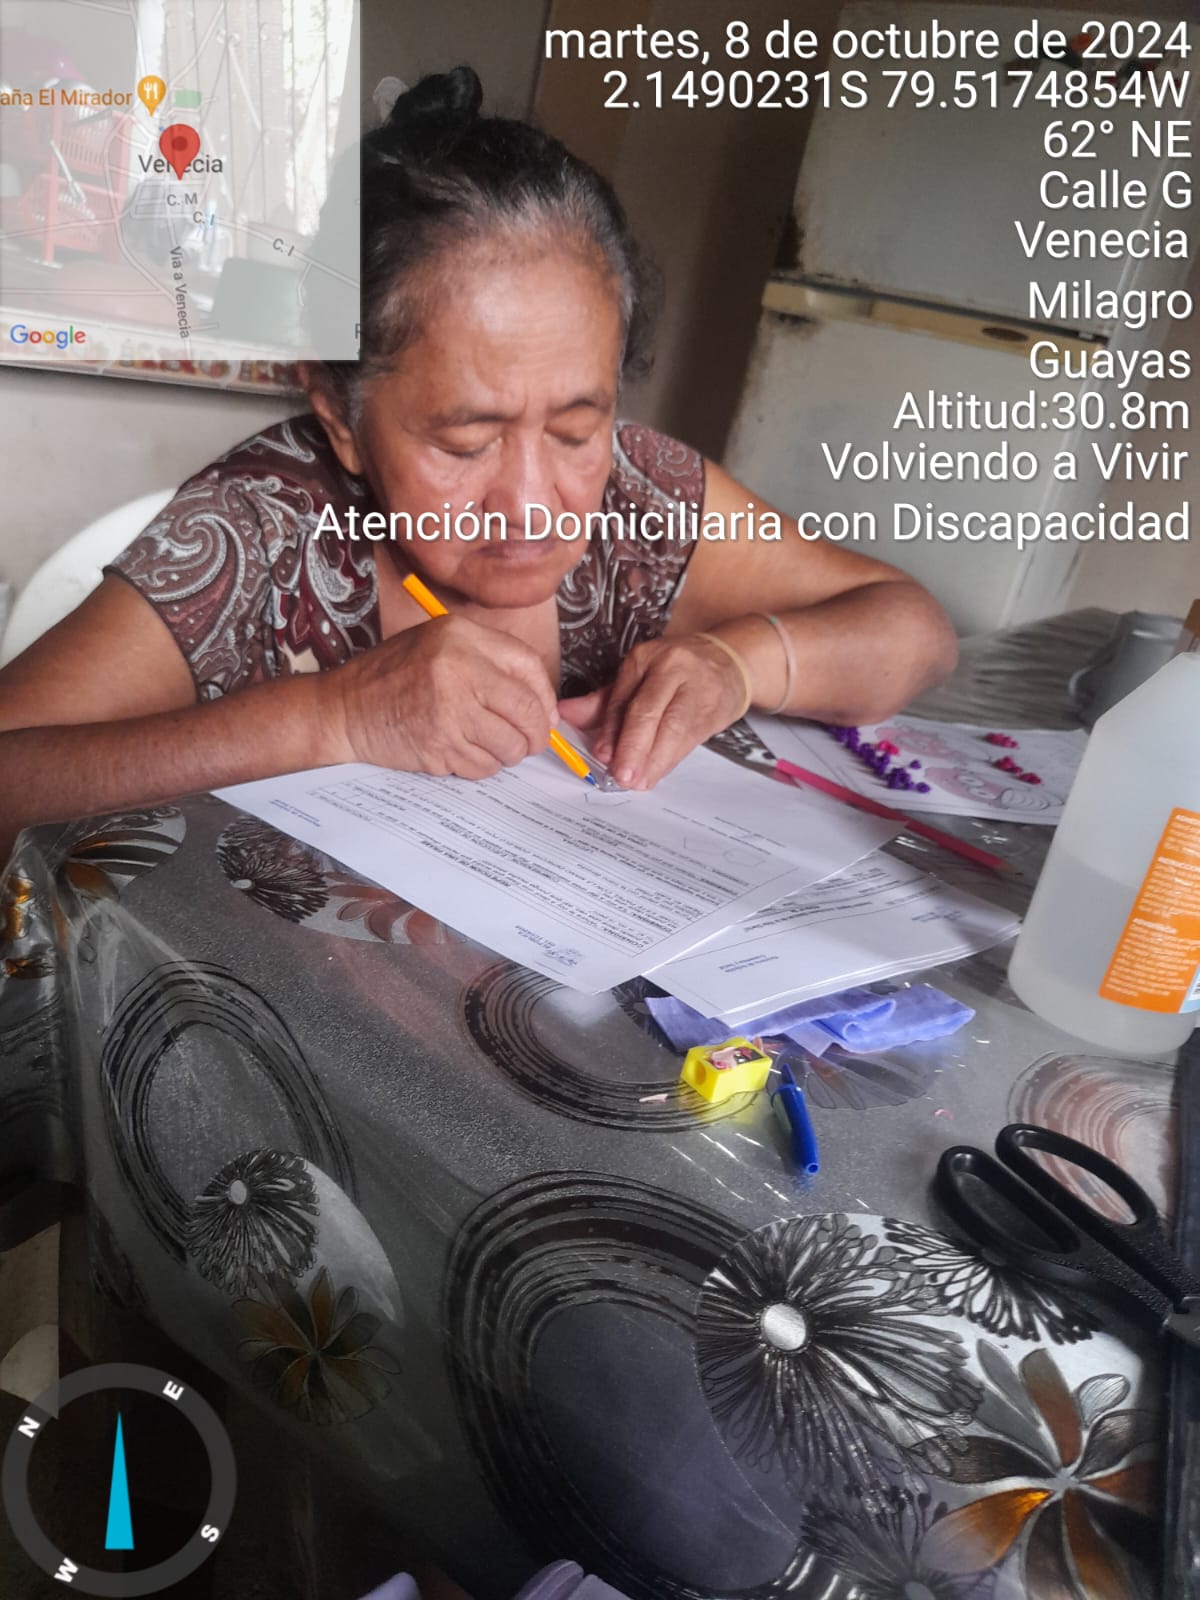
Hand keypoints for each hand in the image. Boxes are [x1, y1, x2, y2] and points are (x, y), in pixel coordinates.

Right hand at [321, 616, 556, 778]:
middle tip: (529, 741)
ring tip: (488, 744)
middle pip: (527, 711)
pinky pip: (483, 766)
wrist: (343, 708)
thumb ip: (489, 663)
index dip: (544, 696)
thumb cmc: (394, 677)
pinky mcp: (439, 746)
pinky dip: (481, 766)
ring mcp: (449, 710)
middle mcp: (457, 668)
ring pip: (509, 746)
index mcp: (460, 636)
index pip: (527, 666)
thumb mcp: (439, 645)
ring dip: (506, 754)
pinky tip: (462, 752)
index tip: (543, 714)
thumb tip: (544, 706)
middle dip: (535, 735)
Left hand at [558, 634, 747, 789]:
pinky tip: (657, 772)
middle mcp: (672, 669)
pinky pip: (689, 740)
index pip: (623, 697)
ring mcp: (697, 688)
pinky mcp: (715, 710)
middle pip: (649, 711)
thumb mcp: (639, 677)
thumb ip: (604, 701)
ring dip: (654, 760)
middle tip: (622, 775)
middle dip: (634, 747)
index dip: (611, 730)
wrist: (730, 662)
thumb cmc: (677, 672)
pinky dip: (670, 760)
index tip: (601, 755)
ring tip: (639, 781)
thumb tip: (566, 715)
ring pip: (673, 729)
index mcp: (646, 658)